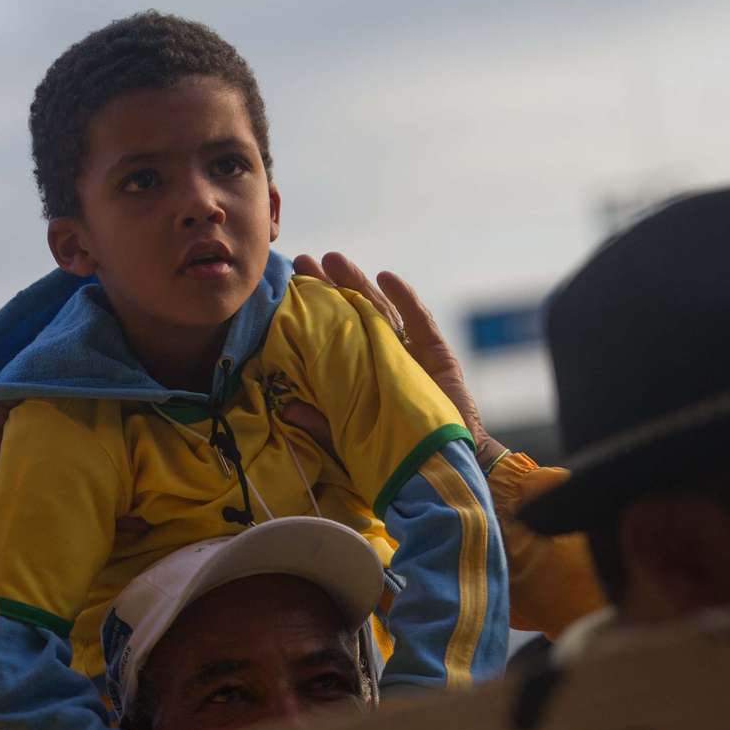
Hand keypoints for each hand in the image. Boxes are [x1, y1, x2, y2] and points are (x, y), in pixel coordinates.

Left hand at [292, 252, 506, 468]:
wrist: (444, 469)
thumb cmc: (397, 458)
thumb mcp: (350, 442)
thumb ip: (320, 424)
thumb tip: (284, 407)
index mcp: (361, 375)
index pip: (334, 334)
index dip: (313, 312)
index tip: (288, 289)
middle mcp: (382, 359)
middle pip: (354, 314)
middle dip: (329, 286)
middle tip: (303, 262)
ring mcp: (410, 354)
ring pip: (381, 310)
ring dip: (358, 283)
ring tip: (333, 260)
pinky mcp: (436, 356)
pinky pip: (419, 322)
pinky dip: (404, 299)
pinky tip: (385, 277)